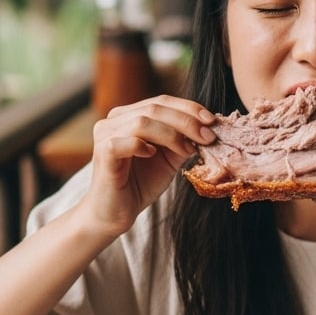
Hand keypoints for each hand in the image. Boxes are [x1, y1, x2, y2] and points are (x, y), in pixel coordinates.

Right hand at [82, 95, 216, 235]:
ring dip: (171, 135)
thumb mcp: (169, 159)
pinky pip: (123, 141)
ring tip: (187, 150)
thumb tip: (208, 130)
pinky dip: (142, 145)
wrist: (115, 213)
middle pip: (155, 108)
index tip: (212, 121)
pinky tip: (153, 154)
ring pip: (142, 122)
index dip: (189, 108)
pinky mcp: (103, 153)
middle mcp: (115, 120)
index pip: (162, 101)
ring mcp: (105, 135)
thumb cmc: (140, 184)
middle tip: (208, 137)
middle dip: (186, 121)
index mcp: (129, 116)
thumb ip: (184, 142)